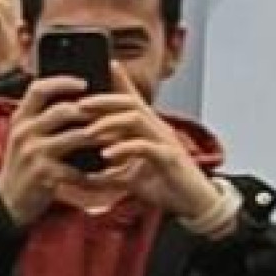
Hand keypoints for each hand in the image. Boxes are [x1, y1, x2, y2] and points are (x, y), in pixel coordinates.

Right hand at [0, 74, 103, 228]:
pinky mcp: (44, 174)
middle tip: (111, 113)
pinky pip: (76, 169)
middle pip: (63, 110)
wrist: (7, 202)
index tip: (84, 82)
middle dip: (91, 111)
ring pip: (75, 137)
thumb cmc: (23, 166)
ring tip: (116, 138)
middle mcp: (24, 132)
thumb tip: (74, 101)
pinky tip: (105, 171)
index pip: (38, 89)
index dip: (62, 82)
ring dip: (99, 137)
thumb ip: (40, 119)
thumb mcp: (24, 138)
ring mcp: (33, 153)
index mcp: (20, 119)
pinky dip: (92, 171)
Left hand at [80, 76, 225, 221]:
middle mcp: (157, 129)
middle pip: (130, 103)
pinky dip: (123, 148)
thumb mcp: (132, 178)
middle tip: (80, 105)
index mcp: (148, 130)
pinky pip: (144, 146)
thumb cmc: (166, 187)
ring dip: (109, 123)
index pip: (132, 100)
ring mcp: (164, 141)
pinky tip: (106, 155)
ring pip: (136, 118)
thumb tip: (87, 178)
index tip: (100, 70)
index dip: (119, 82)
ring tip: (88, 132)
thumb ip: (112, 174)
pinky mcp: (169, 158)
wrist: (195, 205)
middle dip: (104, 101)